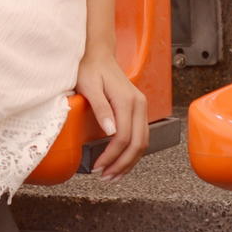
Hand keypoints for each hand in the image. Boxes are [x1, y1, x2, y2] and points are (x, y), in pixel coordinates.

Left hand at [76, 49, 147, 179]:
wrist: (98, 54)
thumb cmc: (90, 68)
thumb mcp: (89, 86)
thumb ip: (100, 108)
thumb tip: (110, 131)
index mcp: (127, 101)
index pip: (123, 137)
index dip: (111, 156)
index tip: (97, 167)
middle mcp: (139, 105)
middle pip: (137, 144)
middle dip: (122, 164)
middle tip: (105, 177)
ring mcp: (141, 107)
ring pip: (142, 142)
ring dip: (129, 162)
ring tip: (113, 175)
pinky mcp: (138, 109)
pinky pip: (140, 136)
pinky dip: (133, 152)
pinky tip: (121, 161)